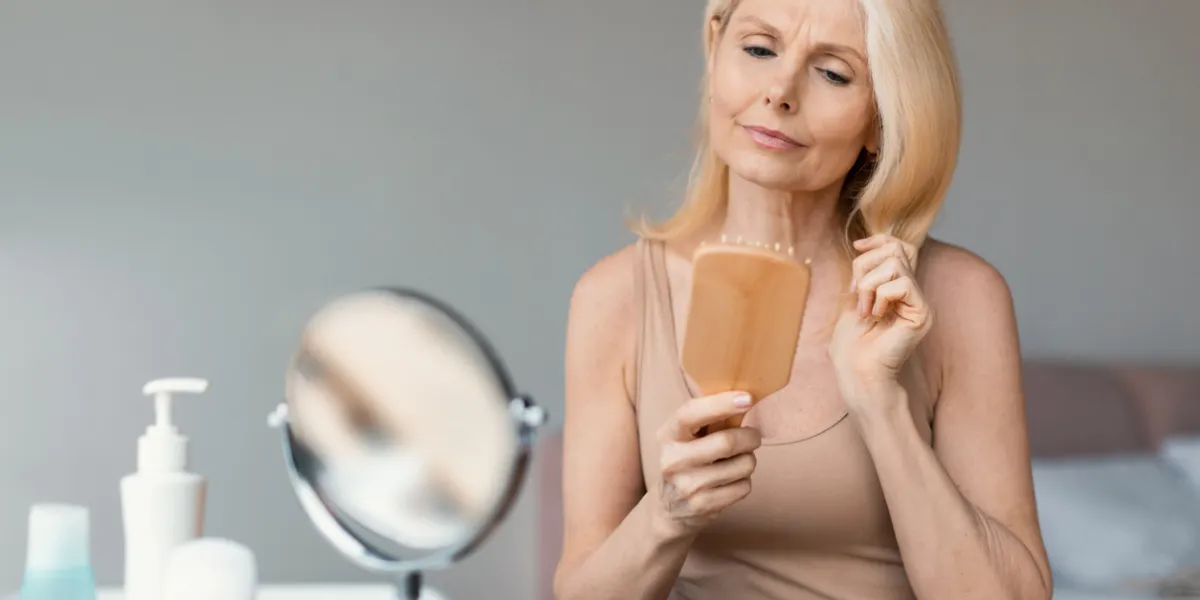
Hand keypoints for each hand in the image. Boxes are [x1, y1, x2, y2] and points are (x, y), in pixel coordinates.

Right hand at [652, 391, 761, 539]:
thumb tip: (745, 398)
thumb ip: (707, 418)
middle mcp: (672, 461)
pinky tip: (730, 482)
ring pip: (742, 465)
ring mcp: (687, 486)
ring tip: (737, 461)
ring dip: (749, 460)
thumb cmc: (687, 460)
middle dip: (749, 437)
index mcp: (668, 435)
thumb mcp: (686, 437)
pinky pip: (744, 487)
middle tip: (753, 437)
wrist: (669, 508)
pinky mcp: (702, 506)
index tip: (747, 398)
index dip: (720, 403)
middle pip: (726, 442)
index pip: (690, 414)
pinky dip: (744, 481)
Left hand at [830, 234, 932, 407]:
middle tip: (858, 294)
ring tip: (865, 310)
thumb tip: (865, 245)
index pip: (901, 246)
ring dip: (869, 284)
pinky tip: (875, 316)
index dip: (880, 240)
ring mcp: (919, 303)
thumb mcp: (853, 297)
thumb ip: (865, 272)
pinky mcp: (922, 313)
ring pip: (895, 263)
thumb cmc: (851, 343)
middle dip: (866, 265)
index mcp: (897, 288)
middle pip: (896, 249)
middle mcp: (913, 293)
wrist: (856, 371)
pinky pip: (902, 283)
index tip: (857, 248)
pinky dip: (880, 296)